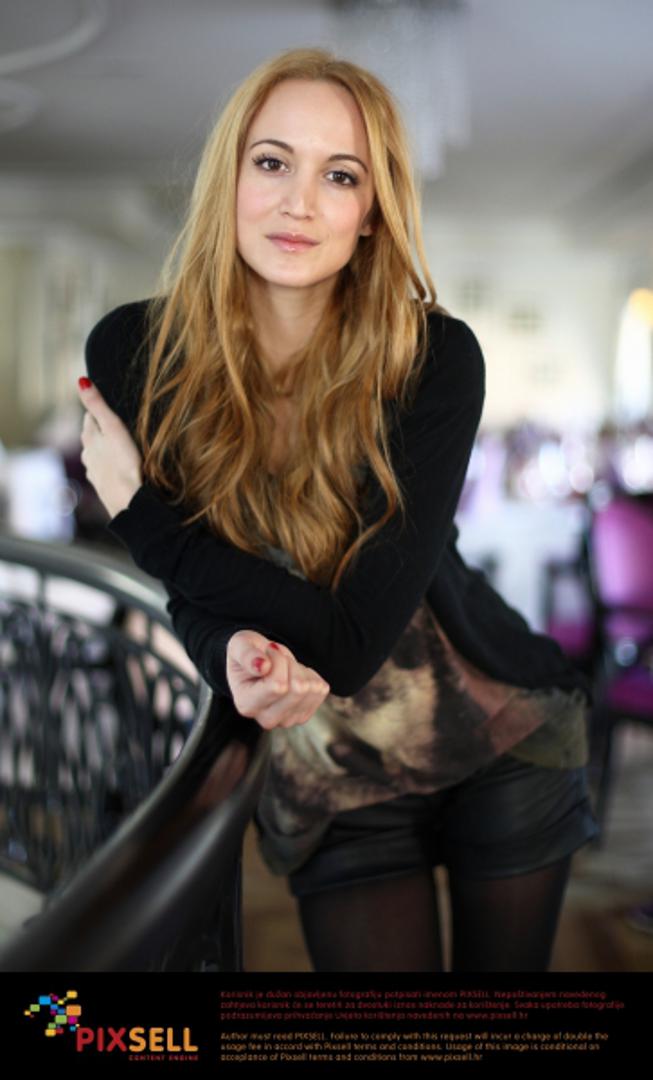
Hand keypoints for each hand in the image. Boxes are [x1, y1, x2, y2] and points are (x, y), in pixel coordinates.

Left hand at [77, 376, 142, 517]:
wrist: (128, 501)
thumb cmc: (123, 463)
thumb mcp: (113, 428)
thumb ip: (97, 406)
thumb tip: (81, 381)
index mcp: (89, 438)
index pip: (90, 417)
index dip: (99, 412)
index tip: (109, 409)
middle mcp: (87, 454)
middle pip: (91, 437)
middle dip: (101, 431)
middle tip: (116, 427)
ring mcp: (94, 472)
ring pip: (96, 455)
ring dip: (105, 451)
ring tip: (118, 448)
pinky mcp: (103, 487)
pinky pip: (104, 471)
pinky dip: (109, 467)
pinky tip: (117, 470)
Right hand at [226, 630, 329, 729]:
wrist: (260, 662)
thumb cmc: (248, 654)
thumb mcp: (239, 645)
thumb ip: (246, 654)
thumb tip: (263, 666)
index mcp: (246, 705)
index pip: (278, 685)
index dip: (278, 662)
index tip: (267, 655)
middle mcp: (266, 718)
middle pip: (298, 689)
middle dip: (290, 665)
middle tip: (276, 660)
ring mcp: (287, 720)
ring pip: (311, 689)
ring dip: (300, 670)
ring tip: (284, 668)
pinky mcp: (304, 716)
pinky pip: (321, 690)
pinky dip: (310, 676)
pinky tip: (294, 675)